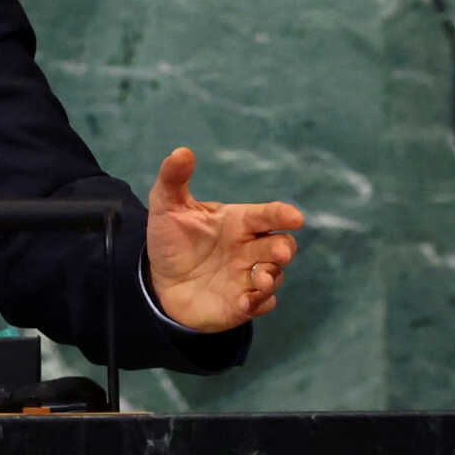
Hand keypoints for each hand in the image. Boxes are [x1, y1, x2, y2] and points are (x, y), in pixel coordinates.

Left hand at [144, 147, 303, 333]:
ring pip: (275, 276)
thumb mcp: (167, 207)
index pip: (269, 215)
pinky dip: (258, 303)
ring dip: (271, 278)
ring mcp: (249, 276)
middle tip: (277, 252)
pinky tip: (245, 302)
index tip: (294, 217)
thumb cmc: (173, 241)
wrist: (160, 283)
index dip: (283, 215)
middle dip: (283, 248)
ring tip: (260, 278)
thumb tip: (181, 151)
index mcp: (240, 222)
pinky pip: (262, 303)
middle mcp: (251, 248)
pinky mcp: (243, 303)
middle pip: (282, 246)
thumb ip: (173, 179)